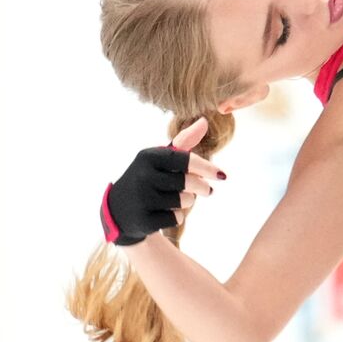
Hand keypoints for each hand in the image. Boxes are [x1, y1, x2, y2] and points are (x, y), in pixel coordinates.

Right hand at [100, 118, 225, 244]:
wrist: (119, 209)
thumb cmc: (149, 178)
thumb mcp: (161, 158)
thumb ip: (184, 141)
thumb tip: (204, 121)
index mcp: (148, 157)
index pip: (184, 159)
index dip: (206, 167)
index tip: (223, 176)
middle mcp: (142, 176)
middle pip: (188, 183)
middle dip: (202, 188)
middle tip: (208, 190)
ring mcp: (140, 198)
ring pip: (184, 201)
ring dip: (188, 202)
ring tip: (179, 199)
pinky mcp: (142, 220)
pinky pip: (176, 219)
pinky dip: (177, 217)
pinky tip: (165, 214)